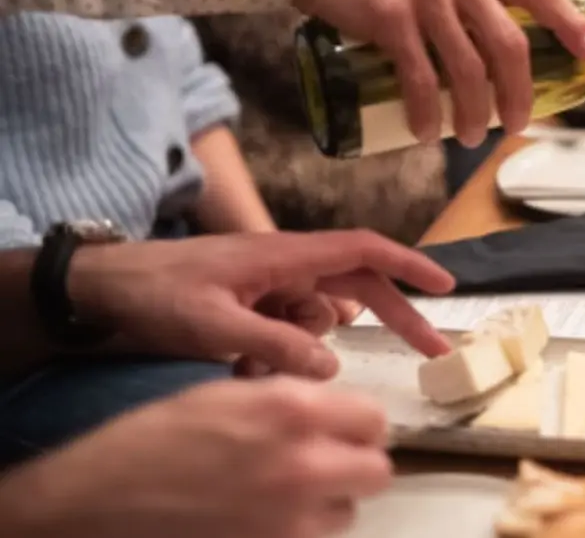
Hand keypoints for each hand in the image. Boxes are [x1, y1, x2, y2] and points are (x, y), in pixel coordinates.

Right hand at [0, 378, 392, 537]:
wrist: (96, 503)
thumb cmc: (155, 438)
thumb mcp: (230, 393)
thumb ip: (291, 398)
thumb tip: (330, 408)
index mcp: (293, 410)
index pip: (374, 419)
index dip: (358, 423)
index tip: (343, 426)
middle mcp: (304, 464)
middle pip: (377, 470)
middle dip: (356, 463)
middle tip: (327, 460)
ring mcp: (290, 520)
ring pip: (347, 512)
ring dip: (329, 501)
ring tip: (286, 492)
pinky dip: (298, 530)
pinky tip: (263, 518)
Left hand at [68, 230, 454, 379]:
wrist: (103, 287)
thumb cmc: (156, 294)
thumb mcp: (214, 326)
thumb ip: (275, 345)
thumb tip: (331, 364)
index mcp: (286, 255)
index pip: (363, 251)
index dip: (409, 265)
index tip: (446, 285)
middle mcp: (288, 265)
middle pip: (359, 287)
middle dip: (396, 317)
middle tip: (433, 351)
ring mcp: (272, 284)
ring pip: (321, 319)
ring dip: (304, 350)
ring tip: (247, 367)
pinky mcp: (255, 303)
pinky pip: (290, 331)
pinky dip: (278, 354)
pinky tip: (238, 368)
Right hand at [295, 0, 584, 146]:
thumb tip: (492, 42)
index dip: (571, 24)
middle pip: (510, 47)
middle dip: (520, 95)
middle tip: (517, 124)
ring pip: (468, 71)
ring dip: (475, 114)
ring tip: (472, 136)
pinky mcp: (390, 19)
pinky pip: (420, 79)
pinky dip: (426, 113)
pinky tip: (425, 132)